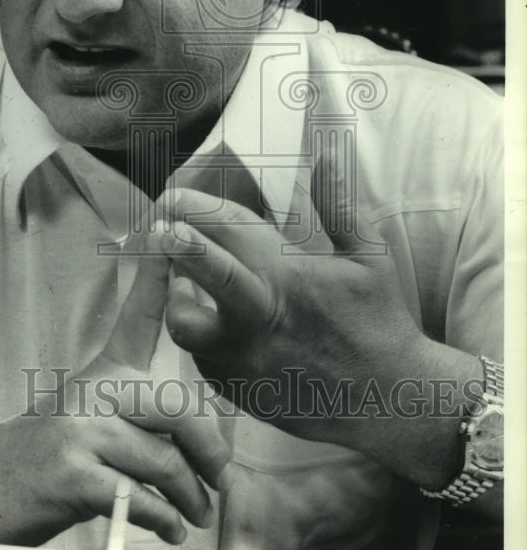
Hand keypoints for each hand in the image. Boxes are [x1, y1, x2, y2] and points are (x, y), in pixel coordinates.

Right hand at [0, 247, 231, 546]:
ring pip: (163, 459)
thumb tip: (201, 446)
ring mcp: (79, 430)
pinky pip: (138, 496)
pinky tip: (168, 527)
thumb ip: (138, 419)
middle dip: (208, 449)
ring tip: (195, 513)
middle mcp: (91, 390)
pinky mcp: (71, 475)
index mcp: (101, 372)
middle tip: (220, 478)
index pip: (136, 317)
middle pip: (174, 405)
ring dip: (189, 497)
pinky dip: (161, 519)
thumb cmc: (42, 457)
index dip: (157, 277)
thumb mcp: (87, 419)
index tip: (170, 237)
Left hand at [162, 156, 482, 488]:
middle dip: (173, 245)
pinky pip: (202, 356)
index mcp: (285, 277)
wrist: (389, 402)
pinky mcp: (236, 390)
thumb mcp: (366, 254)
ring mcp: (242, 358)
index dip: (196, 206)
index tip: (173, 195)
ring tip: (184, 284)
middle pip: (199, 275)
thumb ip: (336, 199)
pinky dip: (205, 335)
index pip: (229, 229)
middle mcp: (257, 317)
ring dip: (179, 300)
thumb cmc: (378, 322)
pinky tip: (220, 323)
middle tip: (158, 228)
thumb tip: (326, 147)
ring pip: (184, 325)